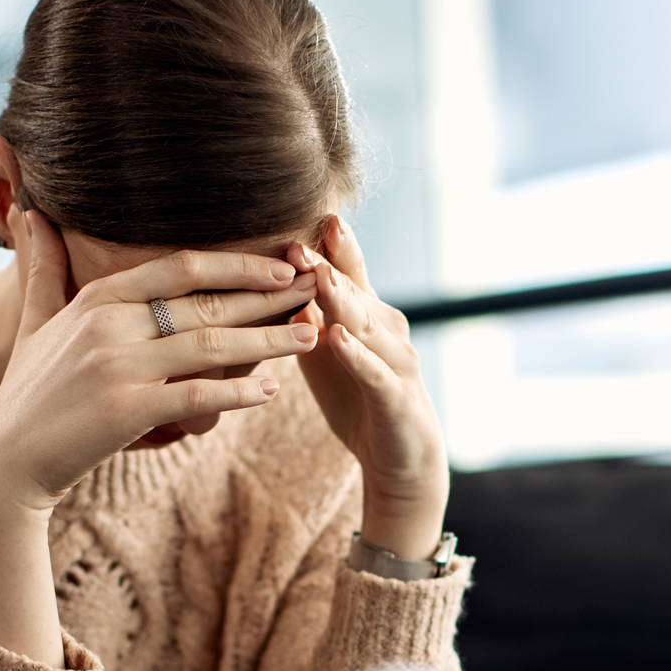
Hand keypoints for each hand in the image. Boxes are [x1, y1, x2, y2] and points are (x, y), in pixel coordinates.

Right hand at [0, 211, 317, 510]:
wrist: (8, 459)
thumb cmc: (32, 392)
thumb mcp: (37, 324)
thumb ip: (46, 271)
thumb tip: (34, 215)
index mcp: (98, 299)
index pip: (180, 268)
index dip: (237, 265)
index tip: (282, 266)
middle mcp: (110, 325)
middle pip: (206, 302)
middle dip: (268, 297)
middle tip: (317, 291)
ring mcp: (119, 367)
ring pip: (212, 345)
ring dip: (268, 340)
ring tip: (311, 335)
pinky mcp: (128, 411)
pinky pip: (198, 395)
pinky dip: (238, 392)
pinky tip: (272, 390)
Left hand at [289, 217, 448, 562]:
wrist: (401, 459)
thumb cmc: (358, 400)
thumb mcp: (324, 354)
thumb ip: (304, 318)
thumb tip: (269, 280)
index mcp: (367, 316)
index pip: (347, 271)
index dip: (329, 244)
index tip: (303, 212)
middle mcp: (387, 331)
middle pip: (355, 291)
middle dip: (328, 263)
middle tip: (299, 235)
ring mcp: (396, 364)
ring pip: (366, 326)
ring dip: (342, 300)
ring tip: (316, 275)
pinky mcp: (396, 400)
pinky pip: (374, 374)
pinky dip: (356, 356)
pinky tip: (336, 338)